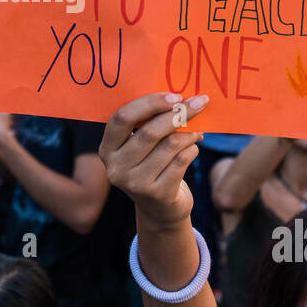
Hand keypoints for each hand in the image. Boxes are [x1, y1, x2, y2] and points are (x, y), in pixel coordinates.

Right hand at [99, 92, 205, 229]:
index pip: (122, 118)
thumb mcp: (141, 147)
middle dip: (178, 113)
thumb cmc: (152, 165)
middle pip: (149, 131)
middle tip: (199, 103)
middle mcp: (116, 168)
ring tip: (197, 130)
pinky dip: (192, 149)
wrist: (160, 210)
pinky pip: (181, 160)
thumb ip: (148, 124)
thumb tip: (179, 98)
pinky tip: (194, 148)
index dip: (149, 104)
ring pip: (169, 145)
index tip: (174, 96)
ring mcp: (135, 183)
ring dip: (189, 133)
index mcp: (107, 149)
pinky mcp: (157, 194)